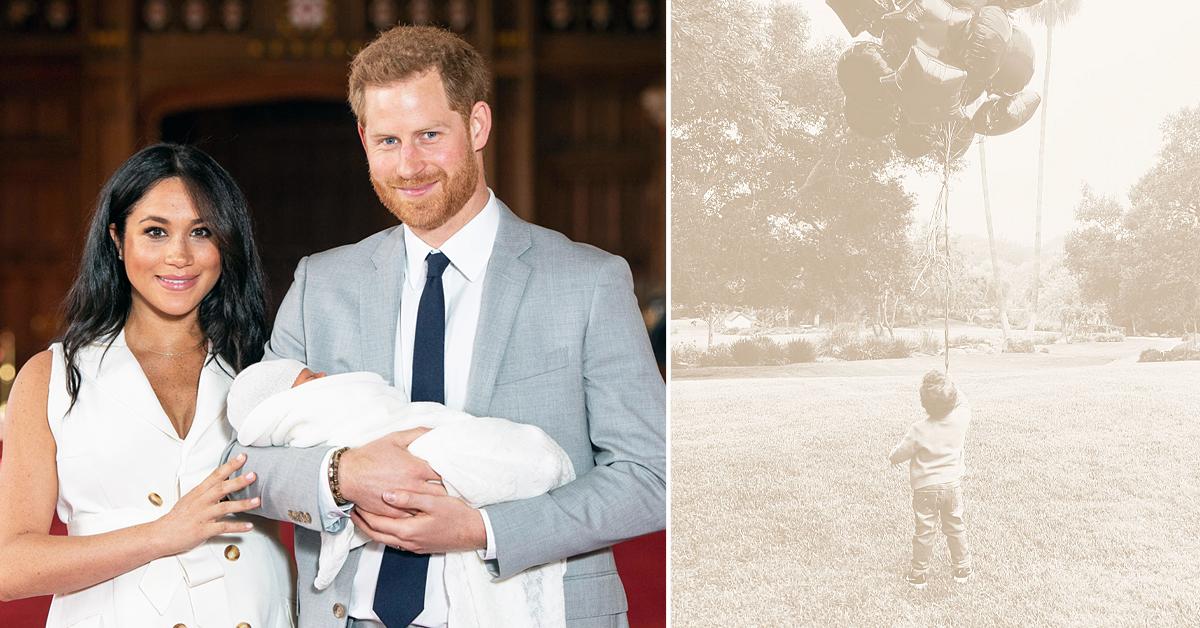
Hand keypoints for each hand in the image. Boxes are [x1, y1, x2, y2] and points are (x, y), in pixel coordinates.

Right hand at [152, 453, 259, 555]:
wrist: (161, 534)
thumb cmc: (176, 518)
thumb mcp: (190, 499)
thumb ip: (206, 492)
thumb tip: (222, 484)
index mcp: (198, 493)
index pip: (215, 475)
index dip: (229, 466)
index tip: (242, 457)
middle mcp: (201, 502)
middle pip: (221, 488)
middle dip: (238, 481)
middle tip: (253, 475)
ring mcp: (202, 516)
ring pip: (224, 507)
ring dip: (242, 504)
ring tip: (257, 501)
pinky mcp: (203, 530)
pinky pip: (223, 527)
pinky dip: (237, 527)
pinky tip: (249, 526)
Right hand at [339, 429, 445, 515]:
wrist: (347, 475)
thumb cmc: (371, 456)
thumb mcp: (395, 438)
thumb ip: (418, 433)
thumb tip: (435, 431)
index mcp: (416, 468)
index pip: (445, 474)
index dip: (452, 474)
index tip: (455, 473)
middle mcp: (413, 487)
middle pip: (441, 493)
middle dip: (448, 490)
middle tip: (453, 488)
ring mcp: (404, 502)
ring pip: (428, 506)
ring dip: (435, 504)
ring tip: (442, 501)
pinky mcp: (394, 513)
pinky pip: (413, 516)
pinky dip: (420, 514)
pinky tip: (425, 511)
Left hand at [350, 492, 485, 553]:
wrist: (474, 533)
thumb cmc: (457, 516)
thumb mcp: (434, 501)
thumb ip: (410, 498)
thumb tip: (387, 495)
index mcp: (408, 530)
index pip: (376, 523)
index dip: (363, 513)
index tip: (355, 501)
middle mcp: (407, 542)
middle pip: (376, 534)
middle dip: (362, 523)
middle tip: (353, 509)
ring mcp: (413, 546)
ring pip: (384, 539)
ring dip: (372, 528)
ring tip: (364, 515)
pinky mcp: (419, 546)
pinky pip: (394, 541)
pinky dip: (384, 532)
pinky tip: (386, 522)